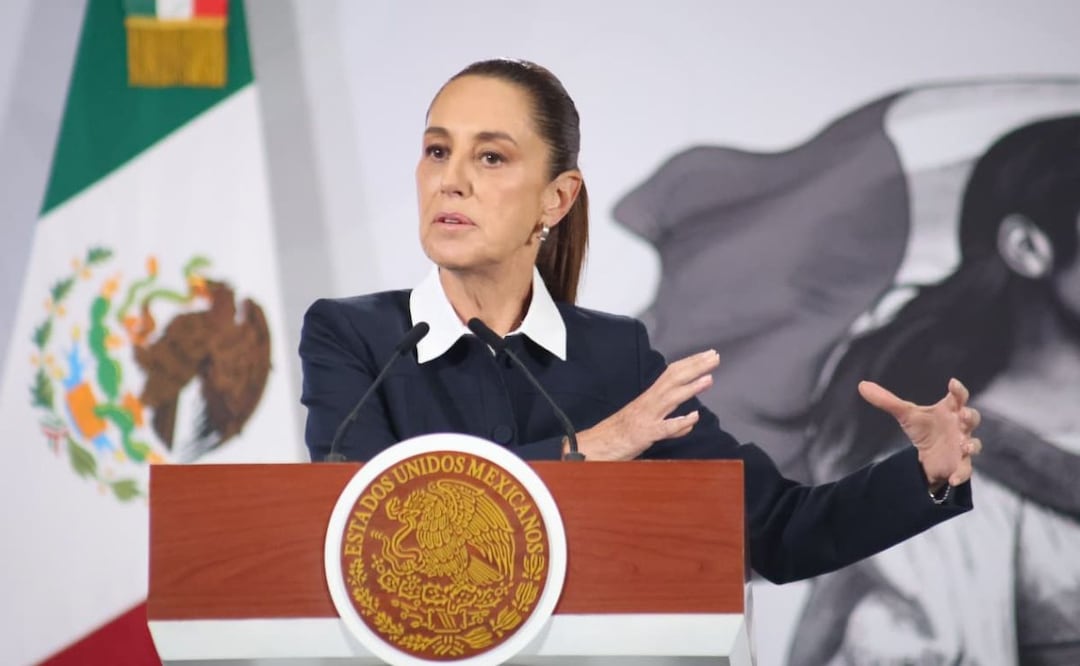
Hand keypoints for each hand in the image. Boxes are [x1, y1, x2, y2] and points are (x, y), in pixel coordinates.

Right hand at [576, 349, 718, 460]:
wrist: (593, 446)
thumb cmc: (618, 435)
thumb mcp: (646, 425)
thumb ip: (669, 424)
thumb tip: (688, 422)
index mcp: (648, 398)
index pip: (671, 374)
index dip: (690, 364)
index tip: (707, 355)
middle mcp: (647, 403)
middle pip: (673, 380)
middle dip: (695, 367)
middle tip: (714, 356)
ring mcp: (646, 418)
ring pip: (669, 398)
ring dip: (690, 388)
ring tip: (709, 378)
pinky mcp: (643, 435)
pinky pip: (663, 428)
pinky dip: (678, 422)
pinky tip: (693, 417)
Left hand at [858, 378, 981, 489]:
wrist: (928, 455)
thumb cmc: (923, 428)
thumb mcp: (905, 415)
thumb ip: (886, 401)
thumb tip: (861, 385)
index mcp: (950, 410)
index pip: (958, 397)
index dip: (958, 390)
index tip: (953, 383)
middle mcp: (960, 426)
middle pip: (972, 418)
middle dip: (970, 416)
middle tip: (963, 415)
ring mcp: (963, 445)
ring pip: (974, 444)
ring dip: (971, 444)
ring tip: (964, 446)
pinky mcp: (960, 464)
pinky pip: (965, 470)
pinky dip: (961, 474)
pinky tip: (953, 480)